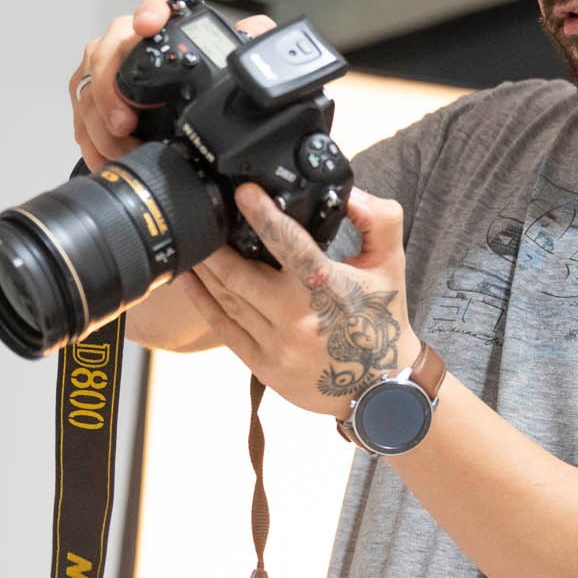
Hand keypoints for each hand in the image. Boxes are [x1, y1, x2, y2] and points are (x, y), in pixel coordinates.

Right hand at [68, 0, 274, 169]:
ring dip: (100, 123)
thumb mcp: (228, 61)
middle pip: (105, 53)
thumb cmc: (202, 77)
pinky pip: (82, 112)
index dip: (149, 13)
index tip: (148, 26)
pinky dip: (91, 139)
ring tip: (122, 148)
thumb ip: (247, 41)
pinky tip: (106, 156)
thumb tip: (256, 30)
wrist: (180, 103)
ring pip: (88, 87)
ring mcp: (103, 66)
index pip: (153, 9)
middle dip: (110, 91)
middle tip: (124, 123)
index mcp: (162, 28)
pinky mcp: (90, 94)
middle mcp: (127, 40)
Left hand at [179, 183, 418, 417]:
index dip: (264, 216)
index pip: (290, 246)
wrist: (379, 385)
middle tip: (204, 216)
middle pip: (240, 275)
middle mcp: (298, 319)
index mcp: (329, 289)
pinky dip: (200, 301)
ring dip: (203, 269)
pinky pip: (222, 329)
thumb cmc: (382, 317)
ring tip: (190, 241)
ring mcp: (277, 345)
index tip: (243, 193)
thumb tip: (350, 192)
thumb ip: (380, 219)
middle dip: (216, 245)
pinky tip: (186, 279)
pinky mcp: (263, 366)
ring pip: (227, 299)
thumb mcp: (391, 264)